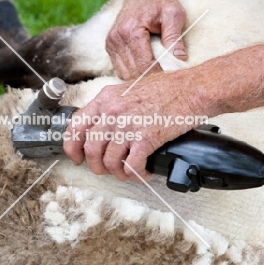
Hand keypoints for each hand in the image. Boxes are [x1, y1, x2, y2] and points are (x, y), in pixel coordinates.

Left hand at [63, 72, 199, 181]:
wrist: (192, 89)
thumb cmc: (165, 89)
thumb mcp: (128, 90)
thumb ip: (111, 107)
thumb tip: (101, 128)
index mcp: (105, 99)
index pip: (75, 127)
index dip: (72, 148)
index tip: (77, 158)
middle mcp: (112, 112)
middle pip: (91, 150)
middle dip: (96, 166)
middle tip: (105, 170)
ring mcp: (127, 126)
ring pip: (110, 162)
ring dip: (118, 173)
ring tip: (128, 173)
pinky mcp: (145, 139)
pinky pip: (132, 167)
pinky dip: (137, 175)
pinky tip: (145, 172)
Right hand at [106, 0, 186, 79]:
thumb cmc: (159, 1)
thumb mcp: (173, 14)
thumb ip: (175, 37)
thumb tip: (180, 59)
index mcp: (131, 31)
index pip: (144, 64)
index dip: (157, 76)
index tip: (169, 81)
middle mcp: (117, 38)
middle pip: (133, 72)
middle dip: (148, 80)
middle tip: (164, 83)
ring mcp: (111, 43)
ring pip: (124, 74)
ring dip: (138, 79)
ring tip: (154, 79)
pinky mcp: (109, 46)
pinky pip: (119, 69)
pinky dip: (131, 73)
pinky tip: (143, 72)